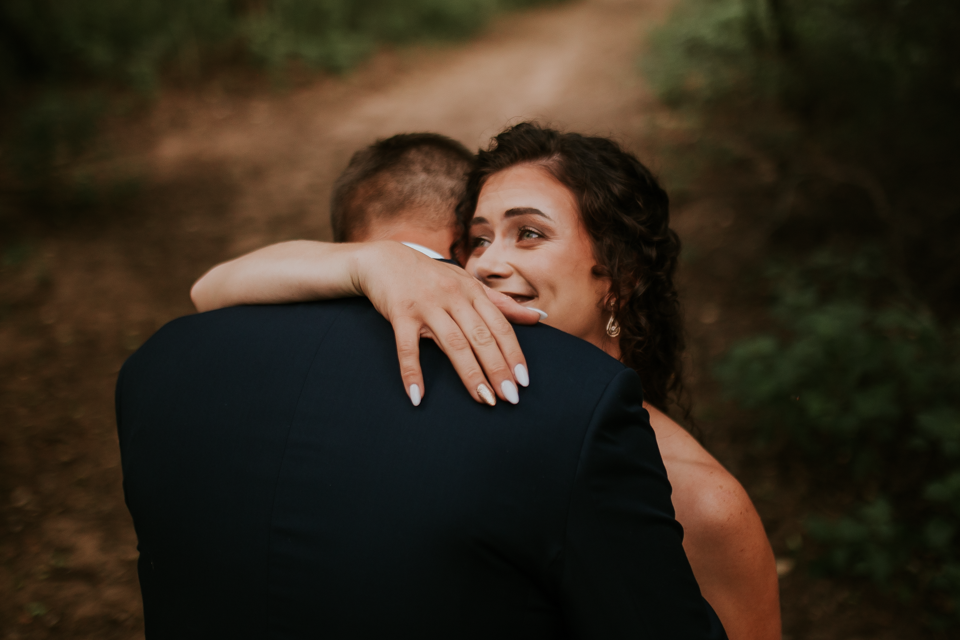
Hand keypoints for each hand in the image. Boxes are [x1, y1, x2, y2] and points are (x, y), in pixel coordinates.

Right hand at [355, 242, 540, 405]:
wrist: (386, 260)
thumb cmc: (432, 276)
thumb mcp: (468, 284)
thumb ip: (501, 303)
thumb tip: (538, 317)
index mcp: (472, 292)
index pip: (499, 326)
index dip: (513, 354)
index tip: (524, 380)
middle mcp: (453, 297)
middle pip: (481, 337)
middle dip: (498, 369)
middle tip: (510, 397)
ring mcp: (427, 305)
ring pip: (453, 344)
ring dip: (470, 374)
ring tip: (483, 399)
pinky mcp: (401, 314)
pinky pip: (407, 348)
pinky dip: (412, 373)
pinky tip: (418, 396)